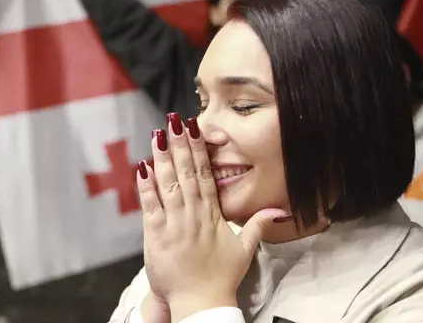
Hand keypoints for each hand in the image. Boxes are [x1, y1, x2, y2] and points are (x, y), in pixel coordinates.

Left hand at [136, 114, 286, 321]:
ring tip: (159, 135)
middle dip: (181, 145)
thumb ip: (258, 225)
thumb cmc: (221, 278)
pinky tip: (143, 167)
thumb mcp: (244, 250)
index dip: (199, 151)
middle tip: (175, 121)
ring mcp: (175, 224)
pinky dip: (147, 187)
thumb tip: (279, 210)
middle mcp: (194, 215)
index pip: (205, 176)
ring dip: (163, 158)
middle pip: (187, 173)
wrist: (202, 302)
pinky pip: (151, 207)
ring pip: (169, 184)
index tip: (194, 130)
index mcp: (213, 215)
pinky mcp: (157, 237)